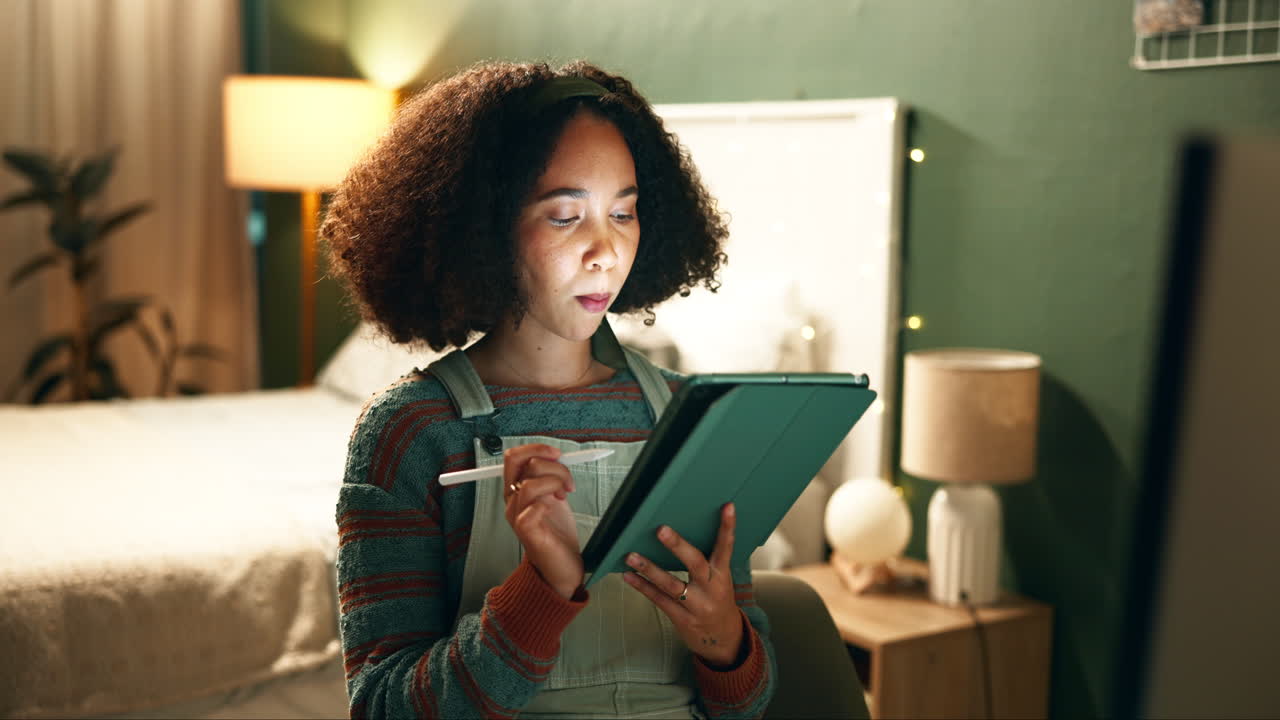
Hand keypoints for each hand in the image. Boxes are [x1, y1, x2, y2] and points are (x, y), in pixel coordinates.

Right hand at [502, 443, 582, 598]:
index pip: (513, 457)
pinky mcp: (527, 533)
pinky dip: (546, 504)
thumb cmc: (557, 531)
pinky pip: (530, 510)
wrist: (562, 565)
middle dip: (551, 465)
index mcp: (518, 489)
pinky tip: (556, 507)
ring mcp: (517, 517)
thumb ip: (551, 476)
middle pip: (519, 464)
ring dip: (554, 483)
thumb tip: (556, 455)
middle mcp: (513, 501)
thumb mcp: (555, 495)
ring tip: (565, 494)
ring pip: (528, 484)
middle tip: (566, 481)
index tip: (557, 454)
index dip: (535, 448)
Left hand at [622, 503, 744, 666]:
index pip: (726, 548)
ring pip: (671, 585)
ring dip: (649, 569)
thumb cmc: (717, 600)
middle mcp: (711, 589)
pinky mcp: (682, 618)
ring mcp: (696, 606)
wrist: (723, 638)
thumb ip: (707, 560)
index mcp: (723, 575)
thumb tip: (683, 532)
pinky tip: (629, 576)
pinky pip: (659, 599)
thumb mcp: (720, 580)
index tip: (726, 507)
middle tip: (661, 530)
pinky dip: (643, 586)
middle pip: (695, 564)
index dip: (727, 528)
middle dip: (677, 546)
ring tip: (631, 555)